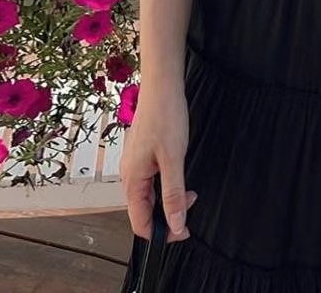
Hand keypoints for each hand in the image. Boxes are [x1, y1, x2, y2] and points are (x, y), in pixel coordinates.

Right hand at [119, 83, 196, 242]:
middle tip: (191, 207)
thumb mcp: (173, 159)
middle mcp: (129, 175)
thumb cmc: (165, 118)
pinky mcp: (142, 155)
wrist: (161, 87)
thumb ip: (173, 194)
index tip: (183, 231)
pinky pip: (151, 181)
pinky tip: (179, 179)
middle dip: (167, 216)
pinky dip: (166, 186)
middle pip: (143, 211)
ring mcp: (134, 164)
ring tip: (190, 193)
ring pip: (148, 195)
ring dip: (168, 200)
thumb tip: (176, 224)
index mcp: (132, 180)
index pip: (140, 223)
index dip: (161, 233)